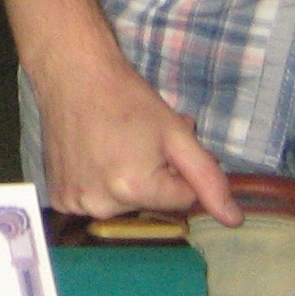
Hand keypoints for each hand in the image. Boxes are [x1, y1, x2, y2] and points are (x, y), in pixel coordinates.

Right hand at [33, 56, 239, 223]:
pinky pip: (95, 202)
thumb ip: (208, 178)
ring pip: (124, 205)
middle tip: (140, 142)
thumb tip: (234, 220)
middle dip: (153, 177)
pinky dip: (100, 186)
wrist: (73, 75)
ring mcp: (75, 202)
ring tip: (116, 145)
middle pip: (150, 204)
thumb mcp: (177, 133)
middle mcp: (101, 203)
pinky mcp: (60, 197)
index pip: (181, 199)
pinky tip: (94, 157)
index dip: (179, 169)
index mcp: (134, 188)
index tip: (162, 144)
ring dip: (127, 182)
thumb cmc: (128, 99)